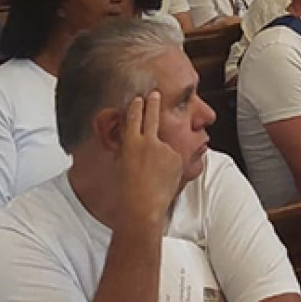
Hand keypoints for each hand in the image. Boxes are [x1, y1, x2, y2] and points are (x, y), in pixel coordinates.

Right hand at [117, 91, 184, 228]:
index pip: (133, 118)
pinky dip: (170, 167)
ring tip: (155, 175)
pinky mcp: (176, 156)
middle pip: (151, 116)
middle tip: (155, 93)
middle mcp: (147, 141)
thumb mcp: (124, 166)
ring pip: (165, 146)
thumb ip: (132, 152)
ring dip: (162, 156)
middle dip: (153, 103)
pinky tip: (163, 180)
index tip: (139, 99)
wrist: (142, 207)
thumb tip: (137, 147)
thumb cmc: (128, 194)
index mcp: (129, 143)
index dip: (136, 107)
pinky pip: (174, 159)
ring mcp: (163, 148)